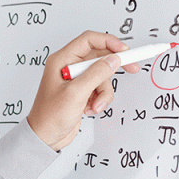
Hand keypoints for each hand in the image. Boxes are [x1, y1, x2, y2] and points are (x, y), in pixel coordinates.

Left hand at [27, 31, 139, 150]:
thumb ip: (96, 74)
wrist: (46, 137)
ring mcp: (77, 80)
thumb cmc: (49, 116)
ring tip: (95, 105)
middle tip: (132, 67)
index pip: (89, 40)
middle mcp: (69, 67)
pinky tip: (90, 109)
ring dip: (104, 93)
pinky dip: (100, 100)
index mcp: (62, 60)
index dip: (109, 42)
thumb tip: (113, 60)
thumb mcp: (75, 93)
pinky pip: (100, 89)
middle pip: (99, 57)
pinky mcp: (82, 92)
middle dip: (114, 66)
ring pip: (103, 77)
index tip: (124, 50)